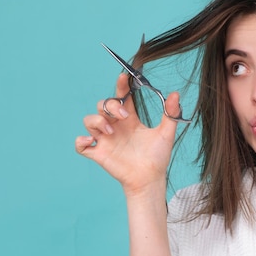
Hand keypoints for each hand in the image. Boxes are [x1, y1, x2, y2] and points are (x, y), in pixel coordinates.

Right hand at [75, 73, 180, 194]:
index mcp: (130, 120)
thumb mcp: (166, 134)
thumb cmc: (157, 157)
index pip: (122, 98)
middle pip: (103, 105)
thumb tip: (175, 94)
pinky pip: (81, 145)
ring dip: (96, 121)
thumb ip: (170, 114)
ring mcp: (106, 140)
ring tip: (110, 131)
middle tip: (124, 116)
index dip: (121, 86)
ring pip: (89, 120)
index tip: (124, 76)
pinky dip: (80, 141)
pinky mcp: (99, 154)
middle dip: (111, 106)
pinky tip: (90, 141)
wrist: (150, 179)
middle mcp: (116, 127)